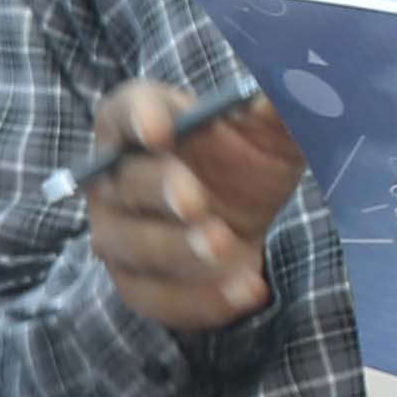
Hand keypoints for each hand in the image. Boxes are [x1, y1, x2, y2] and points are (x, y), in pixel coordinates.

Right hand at [78, 76, 299, 334]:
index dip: (137, 119)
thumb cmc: (243, 158)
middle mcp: (113, 180)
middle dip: (160, 192)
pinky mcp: (137, 284)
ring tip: (227, 248)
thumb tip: (283, 98)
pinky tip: (247, 288)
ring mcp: (118, 235)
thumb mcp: (269, 131)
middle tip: (196, 203)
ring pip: (130, 246)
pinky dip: (200, 299)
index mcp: (138, 126)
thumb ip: (276, 112)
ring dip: (175, 250)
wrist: (243, 214)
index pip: (122, 113)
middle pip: (123, 182)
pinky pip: (155, 297)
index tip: (161, 130)